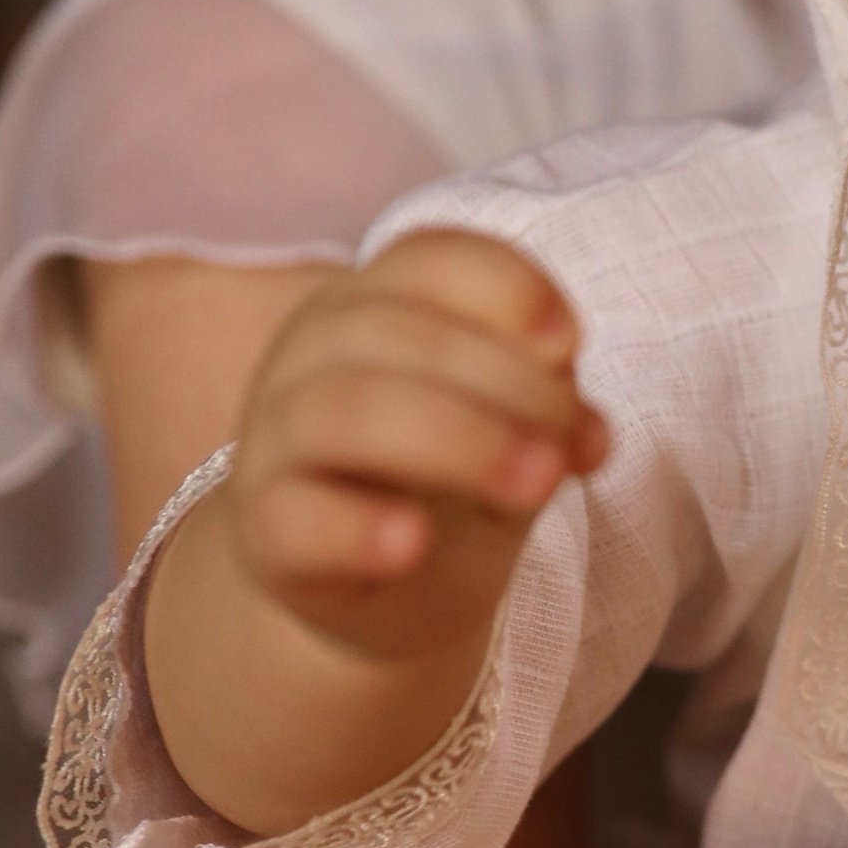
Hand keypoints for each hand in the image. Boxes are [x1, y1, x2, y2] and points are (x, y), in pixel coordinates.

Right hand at [226, 230, 606, 666]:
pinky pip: (293, 517)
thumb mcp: (514, 429)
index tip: (569, 345)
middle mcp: (311, 352)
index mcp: (375, 302)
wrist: (385, 589)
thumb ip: (547, 408)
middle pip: (393, 330)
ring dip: (457, 441)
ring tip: (536, 485)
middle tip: (566, 448)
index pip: (427, 259)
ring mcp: (275, 440)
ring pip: (343, 409)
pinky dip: (356, 527)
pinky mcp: (261, 534)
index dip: (505, 287)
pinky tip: (413, 542)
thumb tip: (586, 434)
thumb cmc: (451, 482)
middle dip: (503, 381)